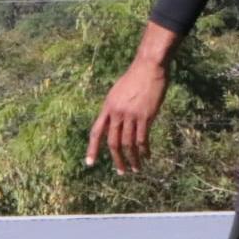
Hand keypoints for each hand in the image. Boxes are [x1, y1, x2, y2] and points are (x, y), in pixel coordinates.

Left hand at [85, 58, 168, 174]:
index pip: (96, 132)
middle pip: (113, 142)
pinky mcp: (146, 116)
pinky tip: (146, 156)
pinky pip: (143, 138)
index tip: (90, 163)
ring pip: (128, 143)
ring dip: (132, 158)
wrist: (148, 66)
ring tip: (135, 168)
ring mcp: (131, 115)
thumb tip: (113, 124)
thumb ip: (113, 109)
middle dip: (117, 160)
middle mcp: (117, 113)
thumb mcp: (117, 93)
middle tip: (121, 171)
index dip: (92, 148)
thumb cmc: (134, 78)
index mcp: (107, 108)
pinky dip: (144, 150)